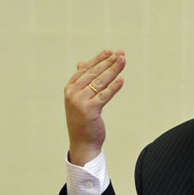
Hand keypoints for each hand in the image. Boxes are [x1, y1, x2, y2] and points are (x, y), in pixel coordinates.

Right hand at [64, 49, 125, 165]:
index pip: (86, 69)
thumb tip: (81, 63)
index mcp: (70, 88)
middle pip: (94, 73)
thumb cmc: (83, 120)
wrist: (82, 142)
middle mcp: (73, 93)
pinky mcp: (89, 111)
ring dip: (113, 70)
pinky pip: (104, 96)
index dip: (98, 59)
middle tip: (121, 54)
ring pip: (100, 82)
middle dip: (109, 62)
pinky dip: (114, 87)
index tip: (111, 51)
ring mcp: (80, 102)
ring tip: (123, 61)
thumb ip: (81, 82)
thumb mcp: (79, 99)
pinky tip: (122, 80)